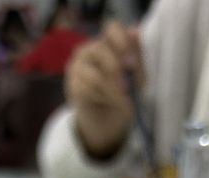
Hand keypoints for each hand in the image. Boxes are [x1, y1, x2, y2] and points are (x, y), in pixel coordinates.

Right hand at [65, 20, 142, 159]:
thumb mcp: (136, 76)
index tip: (132, 62)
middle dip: (116, 69)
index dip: (122, 41)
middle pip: (100, 50)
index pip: (112, 28)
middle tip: (128, 86)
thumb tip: (135, 31)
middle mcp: (90, 49)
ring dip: (112, 90)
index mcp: (108, 42)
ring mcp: (78, 66)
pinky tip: (107, 101)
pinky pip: (88, 91)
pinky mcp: (72, 85)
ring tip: (123, 99)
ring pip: (95, 75)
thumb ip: (136, 56)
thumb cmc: (123, 93)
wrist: (107, 118)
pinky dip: (102, 98)